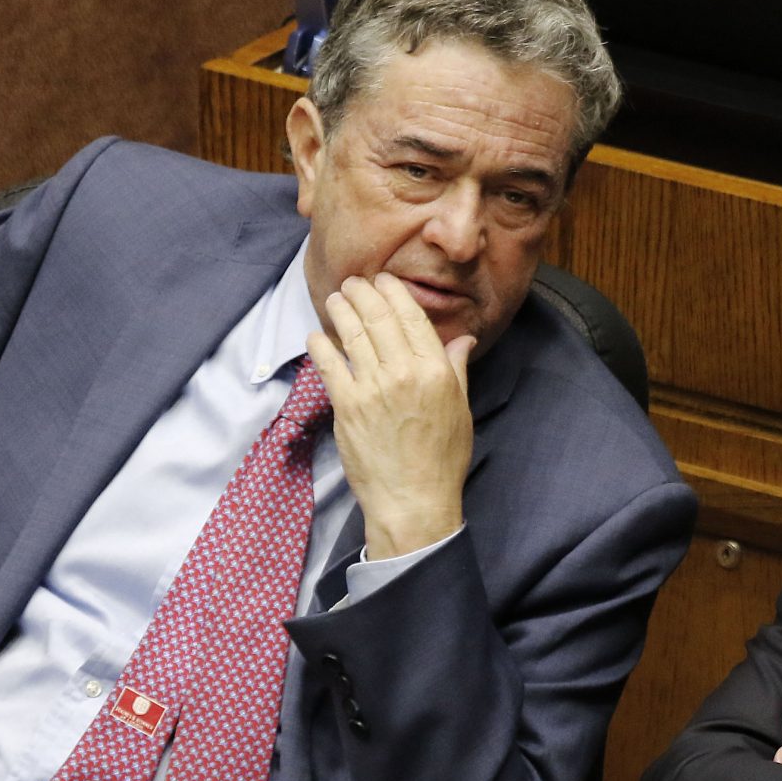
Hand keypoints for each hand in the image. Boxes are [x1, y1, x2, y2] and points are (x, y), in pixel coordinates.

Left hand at [308, 273, 474, 560]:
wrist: (413, 499)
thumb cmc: (442, 460)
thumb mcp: (460, 410)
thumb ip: (456, 369)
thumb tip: (463, 339)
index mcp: (435, 371)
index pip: (411, 318)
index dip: (394, 293)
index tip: (383, 280)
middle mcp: (403, 372)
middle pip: (379, 319)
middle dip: (363, 294)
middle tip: (353, 283)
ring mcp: (372, 388)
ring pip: (352, 335)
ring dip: (341, 312)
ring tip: (336, 299)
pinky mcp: (347, 406)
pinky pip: (329, 366)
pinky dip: (321, 346)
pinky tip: (318, 334)